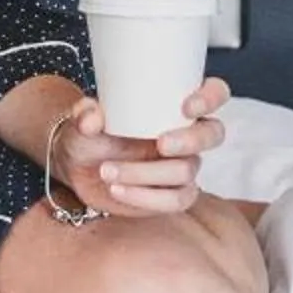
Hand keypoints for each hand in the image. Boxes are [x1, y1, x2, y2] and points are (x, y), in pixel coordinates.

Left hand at [51, 78, 230, 217]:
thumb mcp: (82, 120)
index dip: (210, 97)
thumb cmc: (89, 133)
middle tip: (161, 144)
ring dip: (146, 173)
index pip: (215, 92)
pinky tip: (117, 190)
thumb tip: (92, 117)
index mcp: (173, 105)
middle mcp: (186, 134)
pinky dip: (146, 198)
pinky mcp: (174, 194)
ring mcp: (183, 165)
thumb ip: (85, 114)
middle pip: (214, 134)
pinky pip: (177, 200)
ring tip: (107, 171)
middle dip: (190, 140)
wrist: (78, 167)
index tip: (186, 106)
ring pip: (187, 171)